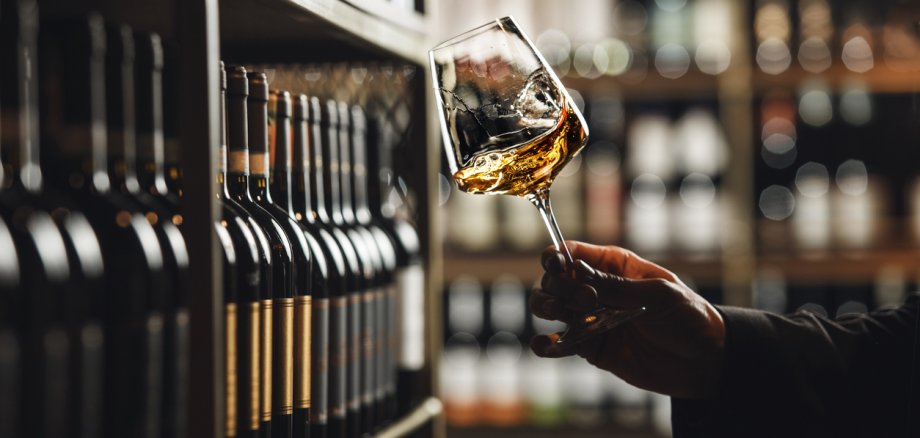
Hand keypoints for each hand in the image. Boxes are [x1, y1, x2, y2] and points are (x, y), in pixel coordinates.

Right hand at [530, 241, 725, 398]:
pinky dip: (545, 345)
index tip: (555, 266)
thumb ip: (615, 287)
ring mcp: (590, 318)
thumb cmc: (687, 316)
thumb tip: (575, 272)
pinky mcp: (590, 347)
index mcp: (613, 265)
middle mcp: (595, 289)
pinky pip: (560, 344)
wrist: (703, 361)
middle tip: (586, 300)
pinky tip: (545, 345)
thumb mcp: (656, 295)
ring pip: (549, 307)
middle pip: (555, 279)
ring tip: (561, 315)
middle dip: (558, 286)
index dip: (555, 256)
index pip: (571, 252)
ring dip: (545, 308)